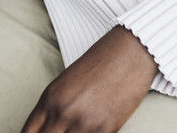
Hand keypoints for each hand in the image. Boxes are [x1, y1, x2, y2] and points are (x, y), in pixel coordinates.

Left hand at [22, 25, 157, 132]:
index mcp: (50, 98)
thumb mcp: (67, 83)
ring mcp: (83, 123)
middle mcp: (62, 112)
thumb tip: (46, 131)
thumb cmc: (100, 64)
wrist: (130, 51)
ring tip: (78, 130)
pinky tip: (91, 131)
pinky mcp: (104, 130)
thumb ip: (53, 110)